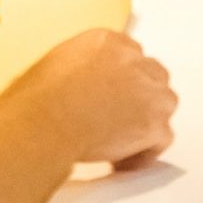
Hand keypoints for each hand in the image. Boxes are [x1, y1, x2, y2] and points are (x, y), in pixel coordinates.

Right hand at [13, 27, 177, 170]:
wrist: (45, 121)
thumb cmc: (38, 98)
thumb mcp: (55, 64)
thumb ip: (78, 67)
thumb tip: (75, 86)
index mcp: (108, 41)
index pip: (131, 54)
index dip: (123, 79)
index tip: (114, 94)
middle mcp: (134, 61)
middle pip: (154, 76)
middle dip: (141, 96)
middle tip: (119, 117)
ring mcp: (149, 92)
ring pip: (164, 104)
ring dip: (148, 120)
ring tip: (122, 141)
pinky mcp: (153, 124)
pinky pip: (162, 139)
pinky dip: (145, 152)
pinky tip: (122, 161)